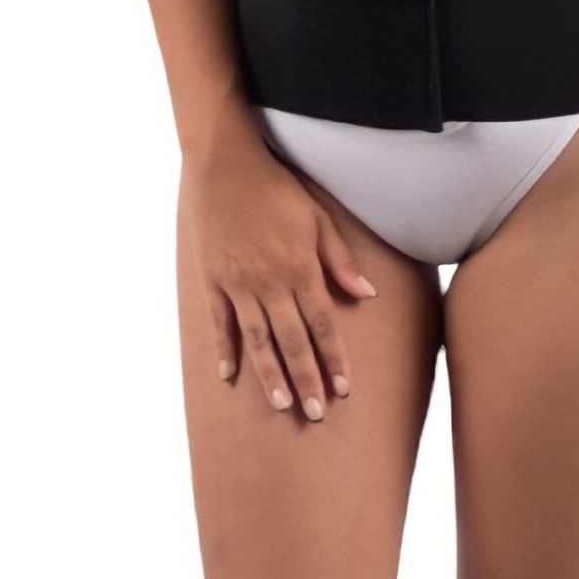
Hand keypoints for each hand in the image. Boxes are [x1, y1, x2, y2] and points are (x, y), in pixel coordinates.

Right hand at [186, 128, 376, 421]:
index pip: (323, 324)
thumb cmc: (276, 188)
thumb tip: (366, 294)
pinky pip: (218, 322)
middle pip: (292, 340)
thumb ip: (340, 259)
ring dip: (271, 375)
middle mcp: (269, 282)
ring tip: (282, 405)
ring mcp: (237, 283)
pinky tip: (229, 377)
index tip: (344, 388)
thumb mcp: (318, 217)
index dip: (334, 358)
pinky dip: (223, 350)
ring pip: (257, 340)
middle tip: (317, 413)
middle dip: (307, 379)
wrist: (223, 164)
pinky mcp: (211, 279)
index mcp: (299, 268)